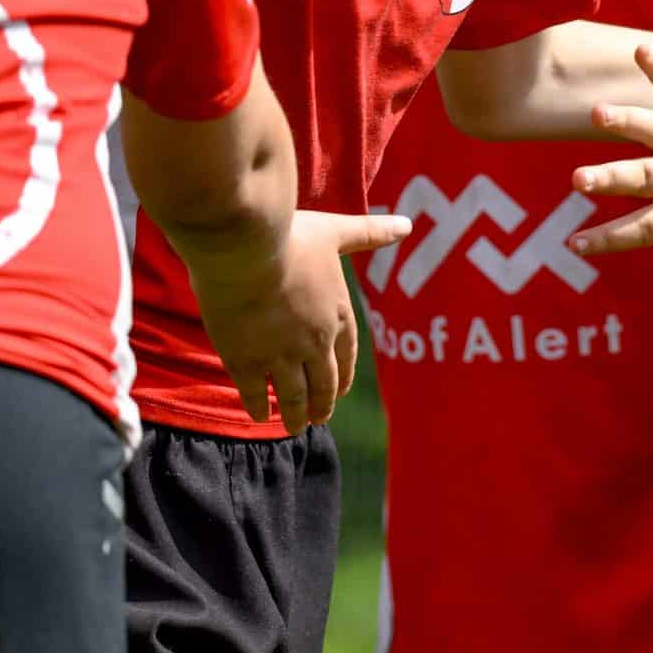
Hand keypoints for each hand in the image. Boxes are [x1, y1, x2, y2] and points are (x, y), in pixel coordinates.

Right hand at [185, 208, 409, 432]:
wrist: (245, 246)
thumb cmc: (289, 235)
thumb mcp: (335, 232)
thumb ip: (369, 233)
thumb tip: (406, 224)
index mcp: (338, 315)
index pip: (347, 355)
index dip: (344, 376)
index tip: (341, 391)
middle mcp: (316, 342)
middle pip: (325, 384)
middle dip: (322, 403)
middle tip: (318, 417)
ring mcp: (281, 355)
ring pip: (294, 397)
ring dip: (296, 415)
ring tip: (294, 427)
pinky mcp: (247, 362)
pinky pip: (257, 394)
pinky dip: (260, 408)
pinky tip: (260, 416)